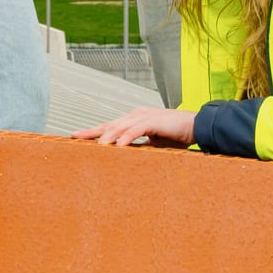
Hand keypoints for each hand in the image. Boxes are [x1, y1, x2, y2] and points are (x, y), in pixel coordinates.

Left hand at [74, 106, 195, 147]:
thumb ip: (140, 147)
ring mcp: (144, 117)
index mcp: (135, 119)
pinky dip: (126, 137)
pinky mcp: (154, 122)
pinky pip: (136, 130)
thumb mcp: (153, 144)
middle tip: (75, 137)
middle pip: (110, 124)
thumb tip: (127, 158)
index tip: (78, 137)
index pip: (111, 126)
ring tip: (95, 146)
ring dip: (106, 136)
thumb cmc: (177, 135)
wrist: (196, 126)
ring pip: (120, 126)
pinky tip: (117, 146)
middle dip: (92, 131)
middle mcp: (136, 115)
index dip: (95, 132)